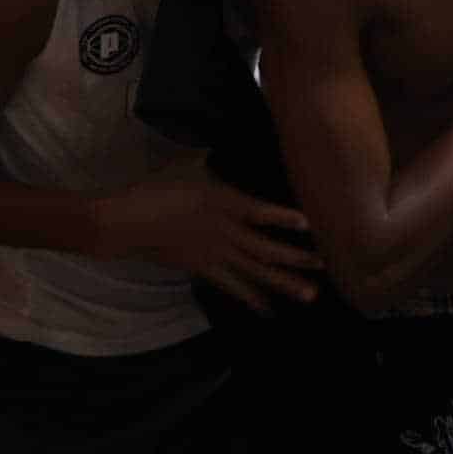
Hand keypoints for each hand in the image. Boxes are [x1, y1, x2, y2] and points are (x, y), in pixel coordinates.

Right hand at [107, 174, 318, 310]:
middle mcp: (224, 230)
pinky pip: (234, 287)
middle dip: (296, 258)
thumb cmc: (155, 188)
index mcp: (221, 201)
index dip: (282, 218)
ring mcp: (215, 253)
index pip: (257, 211)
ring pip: (255, 271)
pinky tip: (269, 310)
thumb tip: (216, 144)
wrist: (128, 221)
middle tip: (324, 266)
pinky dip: (252, 299)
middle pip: (265, 248)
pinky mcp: (204, 269)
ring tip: (310, 295)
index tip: (308, 224)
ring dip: (284, 283)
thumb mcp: (186, 166)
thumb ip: (208, 159)